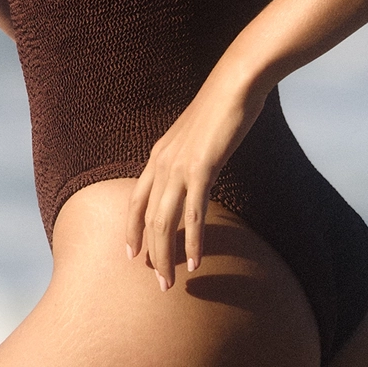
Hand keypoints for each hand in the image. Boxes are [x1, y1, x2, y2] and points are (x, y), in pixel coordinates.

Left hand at [125, 68, 265, 289]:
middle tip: (159, 283)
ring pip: (165, 222)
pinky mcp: (202, 168)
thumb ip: (190, 158)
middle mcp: (162, 164)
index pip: (136, 201)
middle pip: (148, 220)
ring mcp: (180, 166)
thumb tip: (195, 175)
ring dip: (167, 256)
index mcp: (158, 156)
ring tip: (171, 283)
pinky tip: (195, 262)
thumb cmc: (222, 108)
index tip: (133, 256)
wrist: (236, 83)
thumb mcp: (196, 137)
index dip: (131, 231)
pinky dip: (193, 241)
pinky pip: (194, 214)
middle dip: (152, 255)